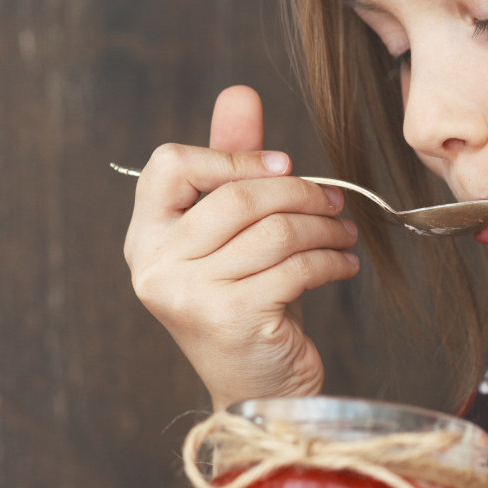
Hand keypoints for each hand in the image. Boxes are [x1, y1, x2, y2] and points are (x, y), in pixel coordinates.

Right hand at [123, 86, 359, 409]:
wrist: (259, 395)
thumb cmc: (246, 305)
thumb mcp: (234, 235)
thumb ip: (230, 165)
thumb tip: (239, 92)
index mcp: (144, 239)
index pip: (170, 165)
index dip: (231, 155)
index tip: (283, 165)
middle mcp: (154, 266)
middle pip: (235, 197)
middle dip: (299, 192)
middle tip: (336, 200)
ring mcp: (189, 296)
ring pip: (273, 231)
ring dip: (322, 226)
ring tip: (343, 233)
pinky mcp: (232, 319)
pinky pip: (295, 267)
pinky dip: (330, 260)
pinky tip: (342, 264)